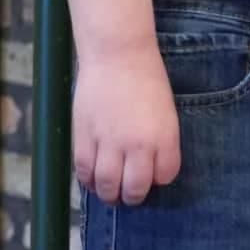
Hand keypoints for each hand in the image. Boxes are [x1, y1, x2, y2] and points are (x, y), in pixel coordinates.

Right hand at [72, 46, 180, 204]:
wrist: (118, 53)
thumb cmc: (145, 78)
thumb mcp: (166, 111)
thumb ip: (160, 140)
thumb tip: (148, 167)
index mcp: (165, 138)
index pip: (165, 176)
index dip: (158, 179)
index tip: (152, 175)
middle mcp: (138, 145)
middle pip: (135, 189)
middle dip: (133, 195)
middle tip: (130, 193)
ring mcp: (109, 142)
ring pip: (107, 185)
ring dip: (109, 194)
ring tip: (111, 192)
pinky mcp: (85, 136)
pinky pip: (84, 171)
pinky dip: (88, 180)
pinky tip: (92, 179)